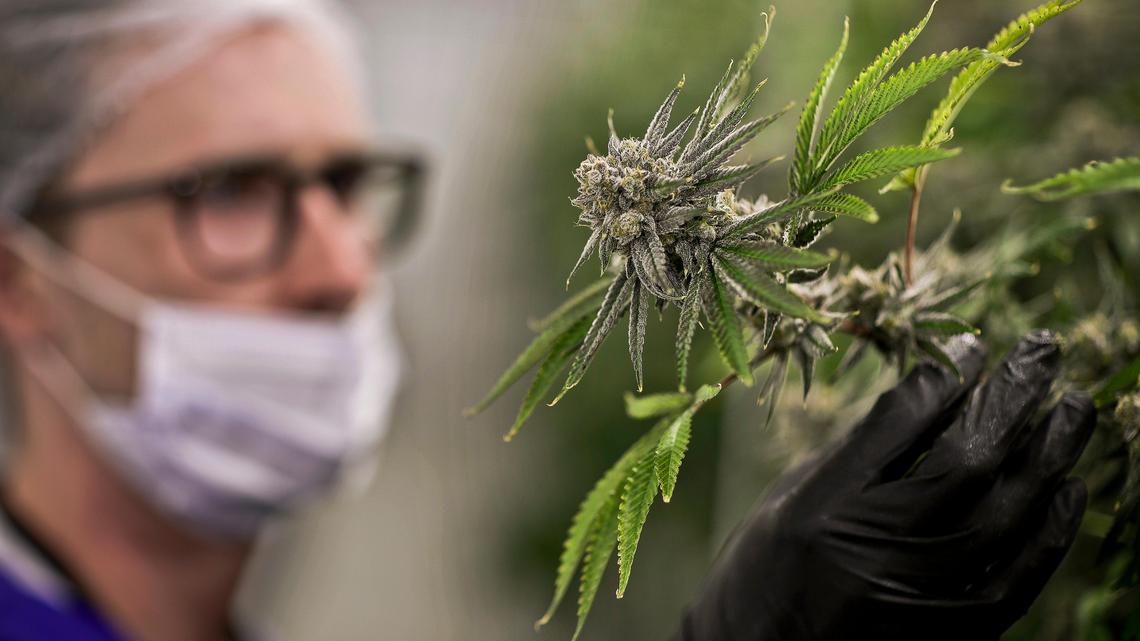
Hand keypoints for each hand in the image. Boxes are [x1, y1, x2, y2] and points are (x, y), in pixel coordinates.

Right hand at [672, 330, 1095, 640]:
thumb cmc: (762, 572)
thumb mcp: (789, 499)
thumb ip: (857, 455)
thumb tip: (930, 400)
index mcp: (821, 508)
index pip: (901, 424)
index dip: (947, 377)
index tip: (972, 345)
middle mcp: (871, 551)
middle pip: (967, 462)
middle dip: (1013, 398)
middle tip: (1044, 351)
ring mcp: (915, 599)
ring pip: (1004, 516)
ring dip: (1048, 455)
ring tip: (1073, 408)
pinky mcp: (944, 637)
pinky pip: (1014, 580)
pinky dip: (1049, 532)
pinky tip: (1069, 487)